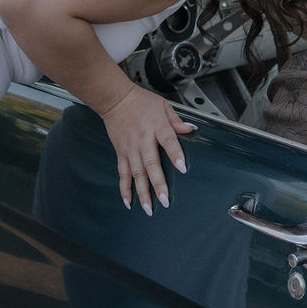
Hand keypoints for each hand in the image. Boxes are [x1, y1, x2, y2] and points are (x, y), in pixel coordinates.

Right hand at [98, 83, 195, 215]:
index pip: (168, 141)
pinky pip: (122, 173)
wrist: (116, 99)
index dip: (175, 154)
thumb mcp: (163, 106)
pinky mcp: (121, 153)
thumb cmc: (141, 102)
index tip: (182, 168)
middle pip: (151, 164)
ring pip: (136, 174)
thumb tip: (191, 129)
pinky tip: (128, 201)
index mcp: (156, 126)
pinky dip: (124, 188)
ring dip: (142, 192)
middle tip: (164, 200)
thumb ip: (176, 121)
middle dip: (158, 184)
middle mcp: (142, 139)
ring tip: (148, 208)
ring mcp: (130, 148)